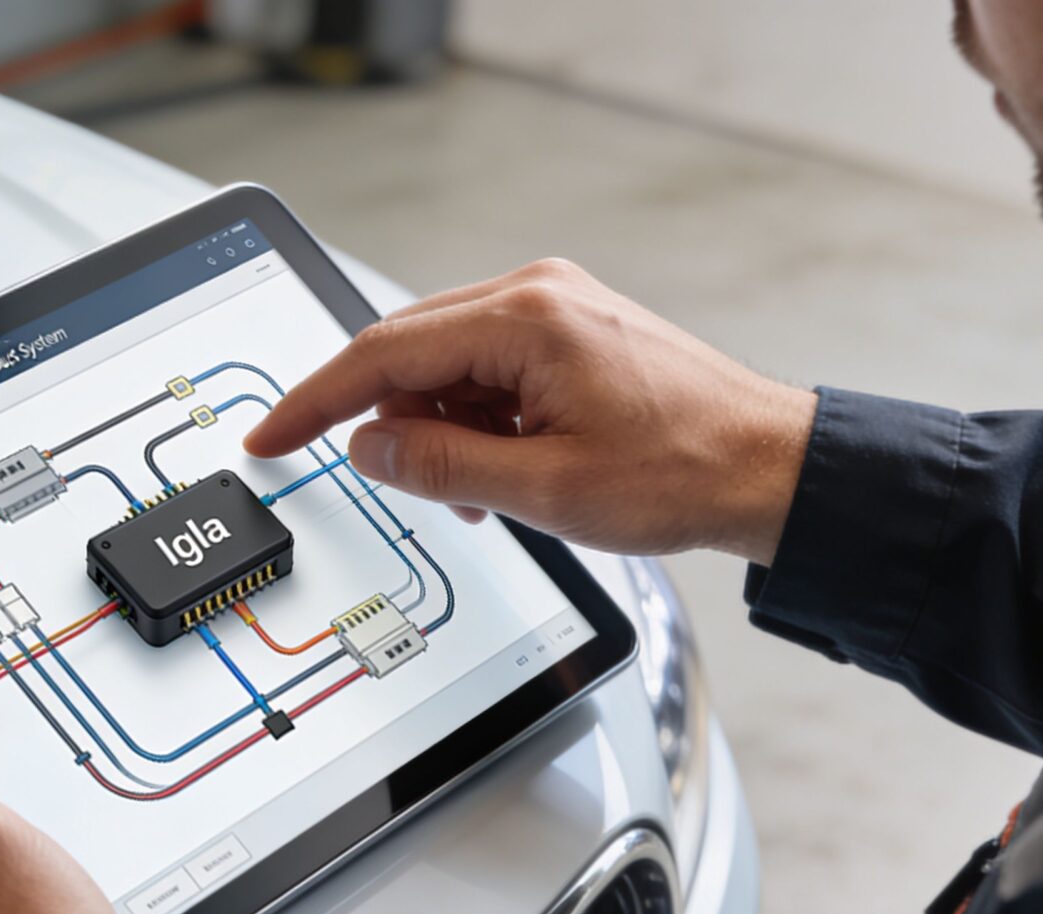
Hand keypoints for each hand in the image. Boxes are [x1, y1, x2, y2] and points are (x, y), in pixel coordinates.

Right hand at [245, 259, 820, 566]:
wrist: (771, 467)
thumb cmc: (684, 471)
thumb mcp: (545, 489)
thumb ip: (443, 465)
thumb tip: (372, 447)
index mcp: (526, 319)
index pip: (383, 352)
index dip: (315, 400)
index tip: (271, 434)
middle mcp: (537, 294)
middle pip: (411, 351)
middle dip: (392, 425)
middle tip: (397, 485)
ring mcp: (556, 307)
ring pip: (448, 366)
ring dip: (442, 432)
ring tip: (482, 491)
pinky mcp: (570, 332)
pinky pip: (488, 370)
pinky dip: (477, 422)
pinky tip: (503, 468)